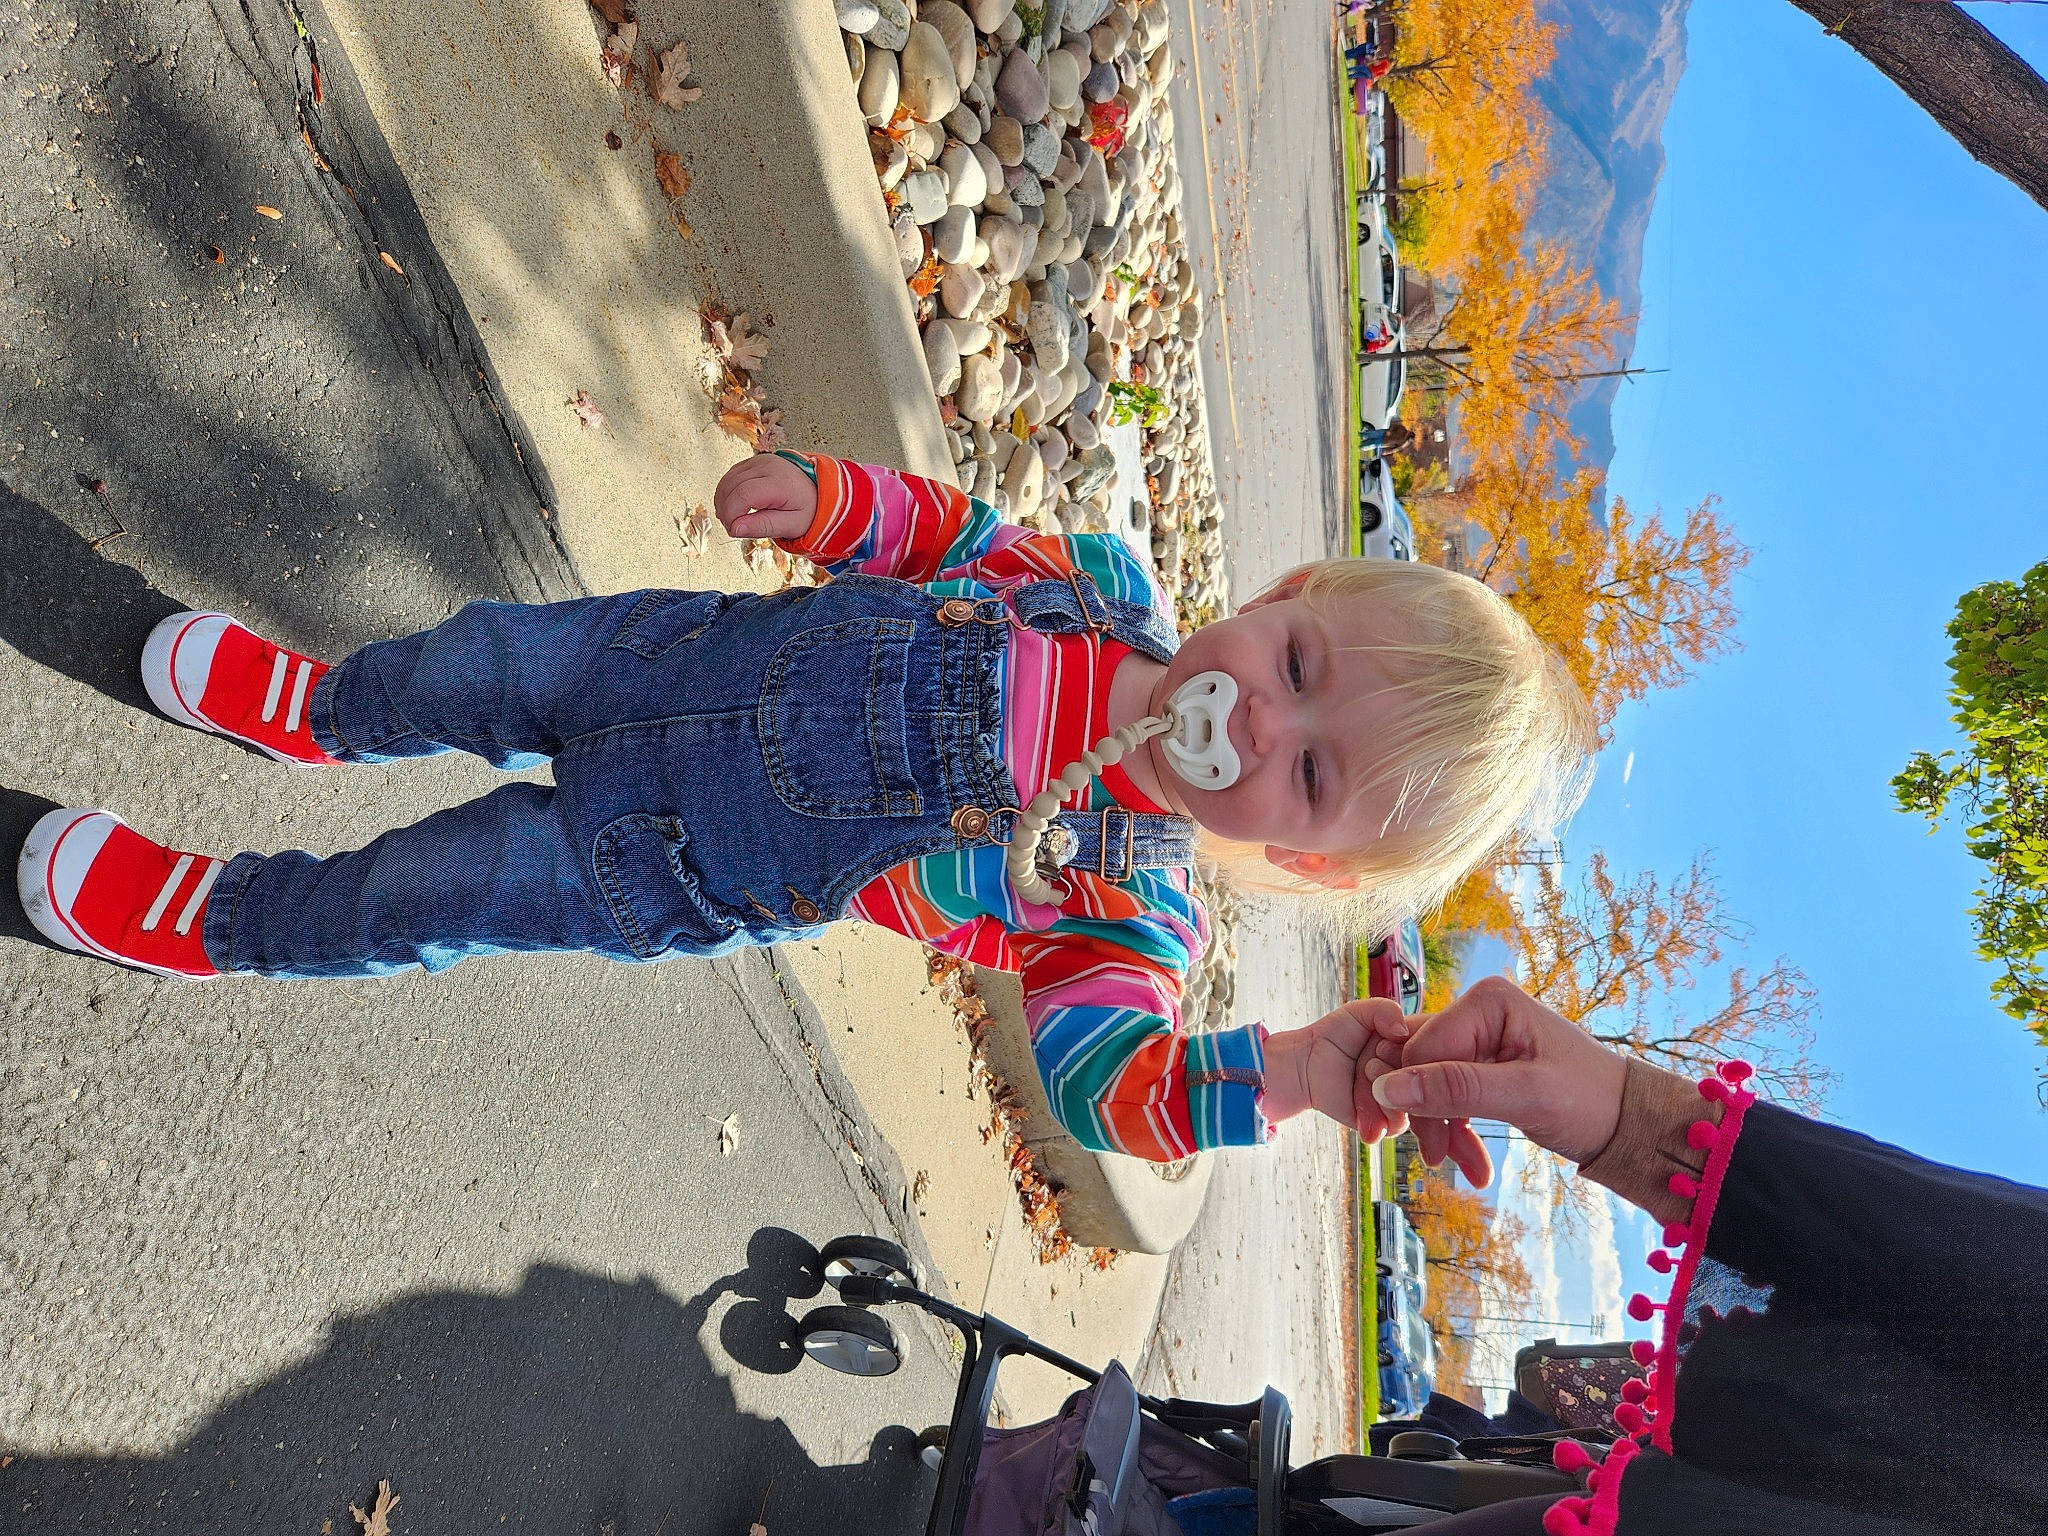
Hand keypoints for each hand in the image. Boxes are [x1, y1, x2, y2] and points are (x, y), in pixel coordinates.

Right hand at [713, 453, 816, 540]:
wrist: (816, 491)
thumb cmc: (806, 509)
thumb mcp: (791, 525)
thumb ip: (763, 526)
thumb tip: (735, 529)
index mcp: (779, 481)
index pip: (743, 494)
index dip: (732, 514)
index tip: (734, 530)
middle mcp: (767, 466)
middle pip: (731, 487)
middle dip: (726, 511)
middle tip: (734, 529)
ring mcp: (758, 461)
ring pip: (727, 481)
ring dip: (723, 503)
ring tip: (734, 520)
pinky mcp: (752, 462)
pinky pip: (730, 477)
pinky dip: (727, 494)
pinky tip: (734, 508)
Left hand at [1260, 996, 1416, 1141]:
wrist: (1308, 1064)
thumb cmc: (1335, 1037)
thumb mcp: (1360, 1012)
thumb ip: (1384, 1009)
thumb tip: (1402, 1029)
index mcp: (1411, 1048)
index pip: (1434, 1052)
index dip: (1414, 1047)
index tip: (1389, 1040)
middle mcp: (1409, 1076)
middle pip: (1424, 1080)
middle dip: (1393, 1066)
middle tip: (1369, 1059)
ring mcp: (1399, 1100)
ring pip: (1413, 1104)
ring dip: (1385, 1088)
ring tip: (1364, 1074)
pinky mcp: (1383, 1121)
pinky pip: (1396, 1124)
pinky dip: (1377, 1111)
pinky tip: (1360, 1099)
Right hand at [1364, 975, 1627, 1187]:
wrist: (1627, 1124)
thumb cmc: (1589, 1101)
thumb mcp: (1524, 1096)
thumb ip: (1455, 1088)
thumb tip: (1384, 1086)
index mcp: (1487, 1001)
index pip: (1420, 1047)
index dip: (1414, 1097)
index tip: (1430, 1148)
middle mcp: (1477, 1011)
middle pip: (1420, 1066)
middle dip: (1429, 1118)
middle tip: (1441, 1162)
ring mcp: (1479, 1037)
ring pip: (1429, 1085)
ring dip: (1441, 1129)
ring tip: (1465, 1169)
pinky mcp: (1482, 1064)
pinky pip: (1448, 1095)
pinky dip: (1455, 1129)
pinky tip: (1469, 1162)